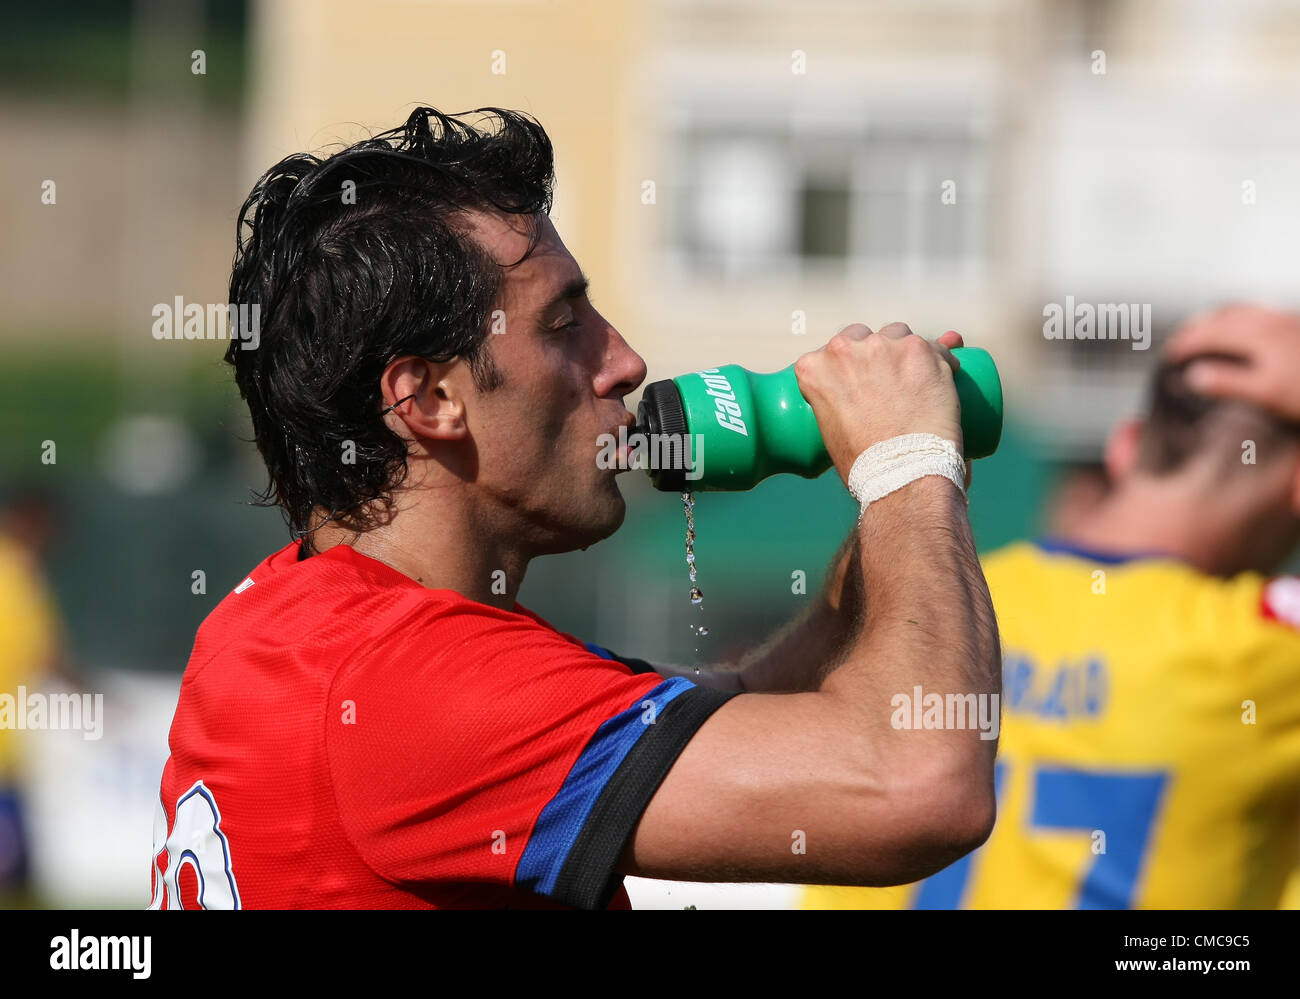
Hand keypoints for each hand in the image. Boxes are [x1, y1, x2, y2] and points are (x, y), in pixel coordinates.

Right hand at [793, 323, 962, 484]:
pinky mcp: (920, 350)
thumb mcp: (831, 433)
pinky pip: (936, 347)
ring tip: (917, 383)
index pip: (832, 352)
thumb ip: (835, 410)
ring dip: (906, 352)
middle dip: (875, 354)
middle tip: (888, 385)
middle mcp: (843, 349)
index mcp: (813, 367)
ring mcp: (883, 346)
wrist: (902, 474)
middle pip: (863, 337)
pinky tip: (945, 376)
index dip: (849, 365)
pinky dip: (942, 360)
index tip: (860, 381)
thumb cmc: (866, 467)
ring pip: (899, 335)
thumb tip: (858, 411)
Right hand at [1164, 305, 1299, 421]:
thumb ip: (1229, 383)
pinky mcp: (1298, 326)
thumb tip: (1193, 375)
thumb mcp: (1268, 393)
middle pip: (1224, 316)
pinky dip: (1243, 315)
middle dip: (1197, 327)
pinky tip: (1248, 324)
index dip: (1185, 344)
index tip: (1168, 357)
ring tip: (1205, 326)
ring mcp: (1287, 321)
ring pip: (1245, 309)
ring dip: (1219, 316)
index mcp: (1258, 336)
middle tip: (1179, 341)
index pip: (1210, 334)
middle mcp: (1271, 322)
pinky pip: (1263, 311)